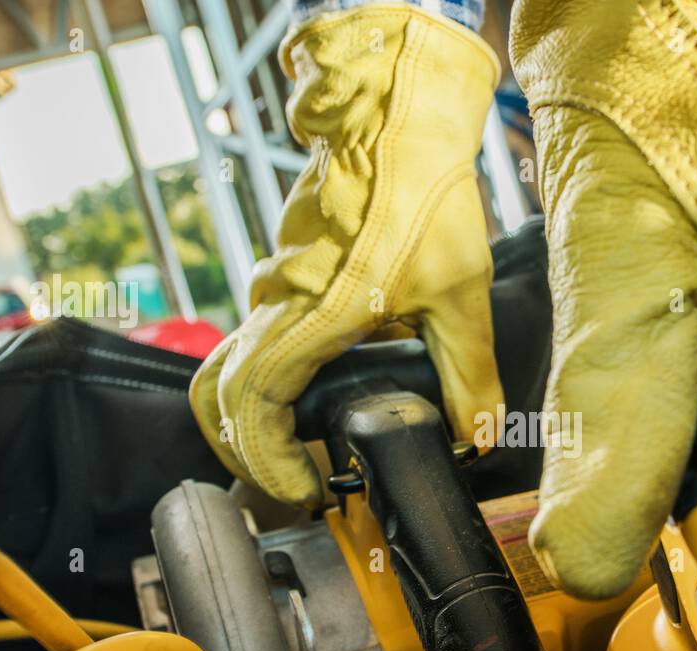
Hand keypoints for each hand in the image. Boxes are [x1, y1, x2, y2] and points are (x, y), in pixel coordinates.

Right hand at [191, 5, 503, 506]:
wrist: (394, 116)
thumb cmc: (420, 191)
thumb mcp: (459, 292)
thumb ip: (470, 372)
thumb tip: (479, 434)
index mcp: (307, 316)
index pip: (251, 407)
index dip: (267, 460)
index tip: (303, 488)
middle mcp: (275, 304)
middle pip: (218, 397)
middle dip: (245, 452)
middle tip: (295, 482)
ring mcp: (273, 286)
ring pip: (231, 366)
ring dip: (257, 418)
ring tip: (308, 450)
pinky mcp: (285, 273)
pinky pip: (256, 337)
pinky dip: (270, 381)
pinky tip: (323, 394)